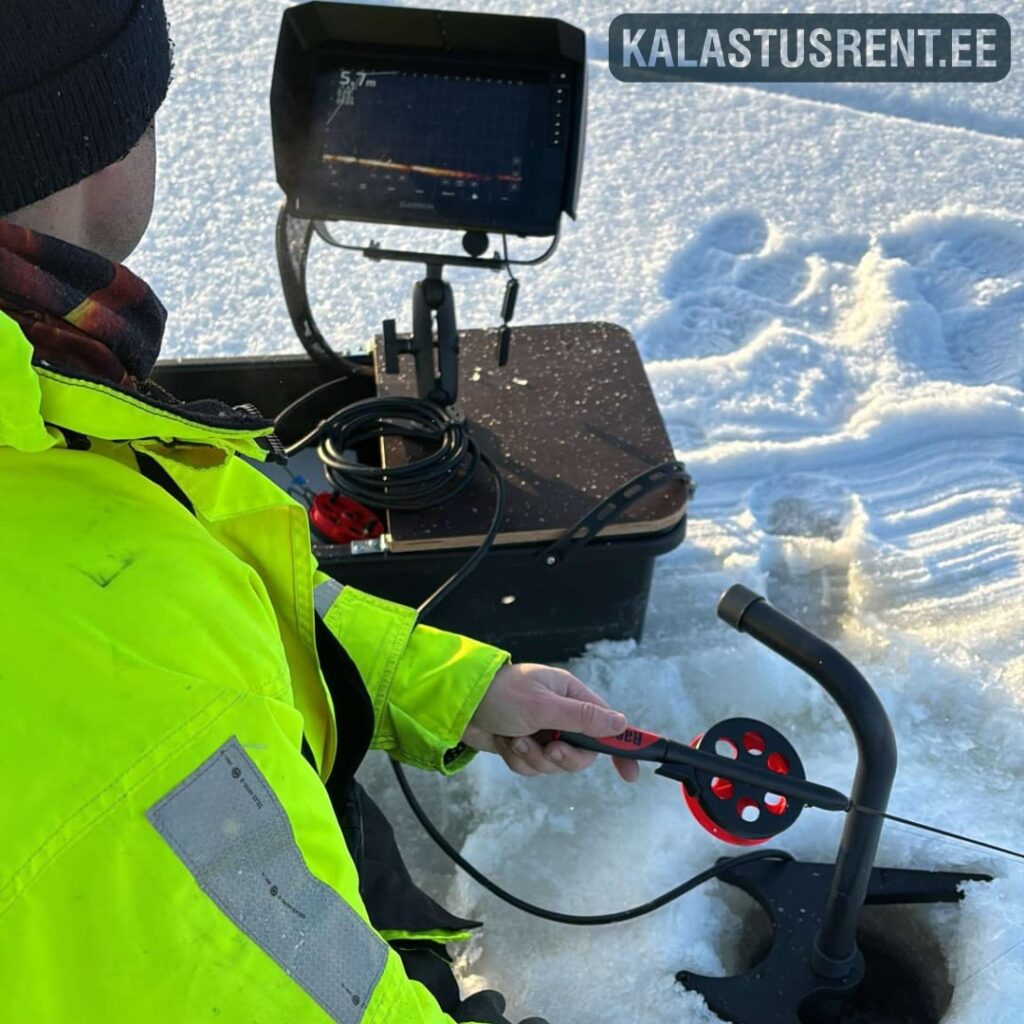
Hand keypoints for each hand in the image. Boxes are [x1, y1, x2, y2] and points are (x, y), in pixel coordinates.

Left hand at [462, 663, 640, 781]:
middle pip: (581, 752)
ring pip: (553, 763)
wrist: (457, 705)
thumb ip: (582, 718)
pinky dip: (518, 760)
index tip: (630, 773)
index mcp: (570, 695)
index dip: (620, 747)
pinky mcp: (522, 745)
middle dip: (563, 757)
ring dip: (534, 757)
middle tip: (548, 750)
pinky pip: (532, 766)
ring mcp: (541, 731)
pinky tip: (505, 743)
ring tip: (516, 740)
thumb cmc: (501, 694)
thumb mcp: (543, 706)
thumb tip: (621, 724)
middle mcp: (559, 714)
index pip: (605, 723)